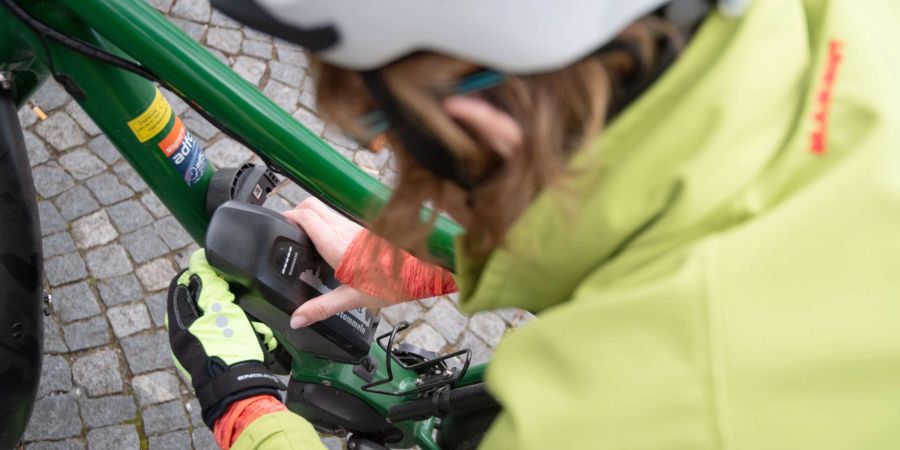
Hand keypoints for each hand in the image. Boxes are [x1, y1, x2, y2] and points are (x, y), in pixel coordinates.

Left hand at [166, 250, 284, 427]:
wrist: (243, 390)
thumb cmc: (228, 351)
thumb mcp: (219, 309)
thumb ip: (208, 283)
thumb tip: (198, 259)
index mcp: (180, 326)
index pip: (182, 288)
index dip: (200, 274)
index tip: (219, 268)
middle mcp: (187, 339)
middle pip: (206, 304)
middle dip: (228, 299)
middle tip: (242, 300)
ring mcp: (204, 351)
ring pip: (224, 321)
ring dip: (243, 319)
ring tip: (254, 326)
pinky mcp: (222, 360)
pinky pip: (235, 338)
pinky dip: (248, 335)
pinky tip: (258, 339)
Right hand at [282, 198, 394, 327]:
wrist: (418, 273)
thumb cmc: (392, 284)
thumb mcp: (352, 299)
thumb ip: (321, 308)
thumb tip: (297, 318)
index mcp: (337, 246)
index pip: (306, 216)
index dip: (287, 218)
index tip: (276, 227)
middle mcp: (344, 231)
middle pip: (312, 205)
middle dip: (294, 213)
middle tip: (285, 230)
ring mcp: (354, 227)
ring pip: (324, 209)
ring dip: (310, 217)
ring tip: (301, 238)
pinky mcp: (361, 230)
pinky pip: (336, 218)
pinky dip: (324, 223)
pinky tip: (324, 244)